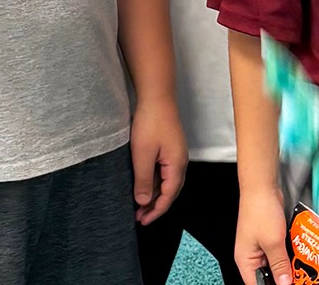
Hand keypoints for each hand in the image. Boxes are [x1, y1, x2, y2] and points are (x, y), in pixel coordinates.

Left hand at [130, 97, 186, 224]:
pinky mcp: (169, 148)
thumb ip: (143, 180)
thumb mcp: (142, 155)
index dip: (156, 211)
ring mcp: (176, 155)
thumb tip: (143, 202)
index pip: (168, 196)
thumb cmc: (150, 123)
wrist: (157, 97)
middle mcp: (180, 162)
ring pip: (166, 182)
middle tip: (139, 217)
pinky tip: (142, 185)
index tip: (142, 221)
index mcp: (177, 166)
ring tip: (138, 205)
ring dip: (153, 195)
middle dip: (155, 206)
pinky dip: (154, 182)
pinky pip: (163, 172)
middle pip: (170, 191)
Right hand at [235, 184, 293, 284]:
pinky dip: (290, 253)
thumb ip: (280, 264)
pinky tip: (302, 255)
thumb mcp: (273, 242)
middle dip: (284, 277)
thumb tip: (285, 283)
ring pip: (277, 263)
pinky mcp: (270, 237)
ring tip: (303, 269)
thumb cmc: (260, 210)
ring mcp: (261, 246)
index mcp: (246, 261)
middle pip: (268, 275)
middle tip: (299, 279)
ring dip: (289, 265)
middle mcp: (252, 256)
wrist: (262, 187)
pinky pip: (281, 251)